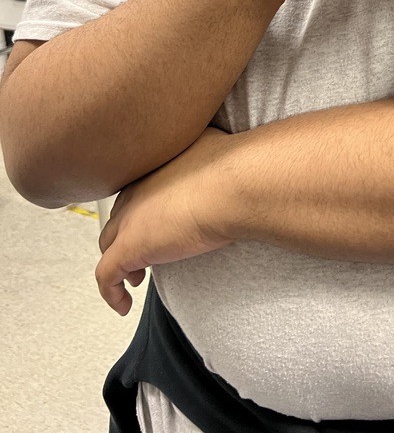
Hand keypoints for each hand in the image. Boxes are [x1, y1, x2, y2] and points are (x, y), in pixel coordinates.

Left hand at [95, 128, 233, 314]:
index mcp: (151, 168)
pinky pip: (106, 276)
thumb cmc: (231, 165)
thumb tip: (210, 147)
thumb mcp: (212, 144)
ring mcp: (128, 219)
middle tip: (148, 252)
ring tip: (137, 278)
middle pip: (118, 220)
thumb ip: (201, 150)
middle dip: (128, 237)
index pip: (134, 194)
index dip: (141, 213)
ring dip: (121, 262)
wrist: (232, 184)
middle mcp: (134, 191)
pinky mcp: (130, 248)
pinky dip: (111, 292)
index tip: (157, 225)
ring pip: (109, 245)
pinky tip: (124, 305)